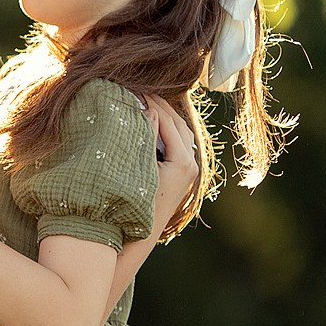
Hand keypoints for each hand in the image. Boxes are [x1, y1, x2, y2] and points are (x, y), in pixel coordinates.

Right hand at [143, 95, 197, 234]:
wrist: (139, 235)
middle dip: (160, 105)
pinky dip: (167, 129)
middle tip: (140, 90)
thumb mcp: (139, 168)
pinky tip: (151, 122)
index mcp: (183, 161)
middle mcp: (191, 164)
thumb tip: (150, 110)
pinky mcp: (183, 174)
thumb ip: (147, 138)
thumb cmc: (135, 203)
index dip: (151, 104)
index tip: (134, 90)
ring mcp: (189, 170)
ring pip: (181, 132)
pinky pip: (178, 142)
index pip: (168, 122)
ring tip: (146, 101)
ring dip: (165, 115)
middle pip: (178, 123)